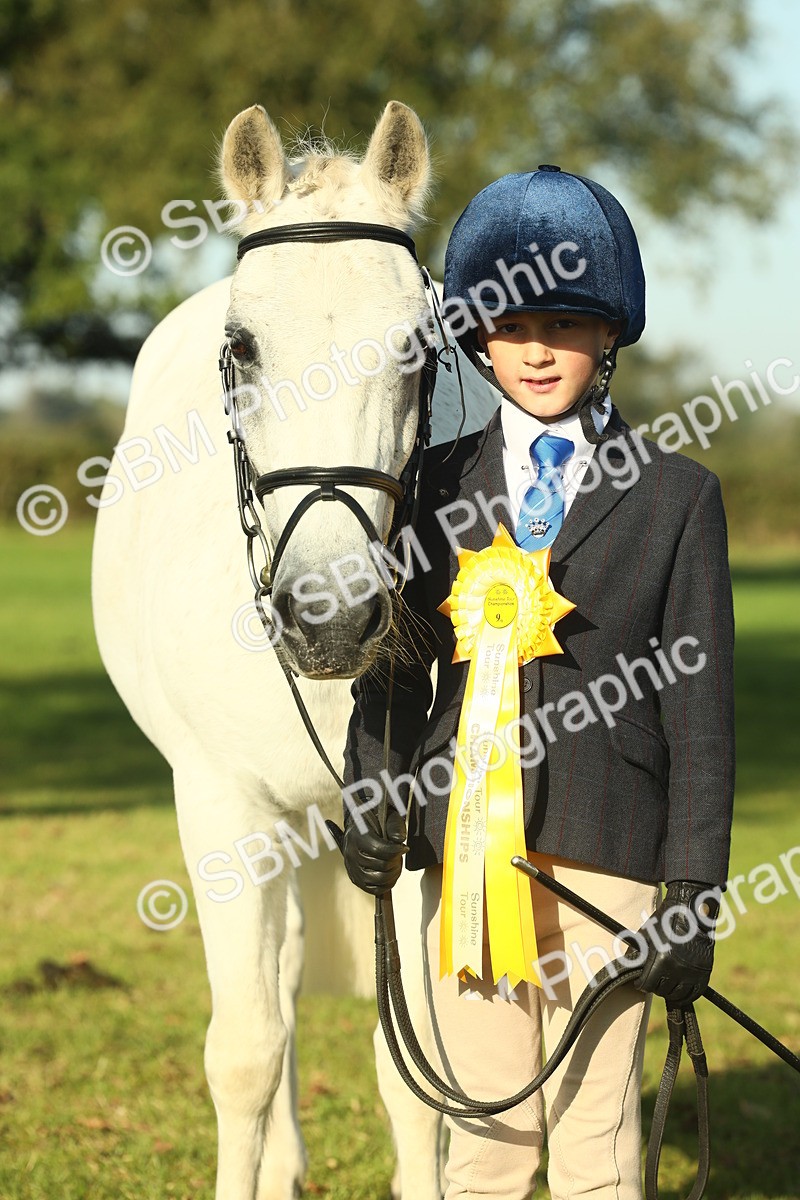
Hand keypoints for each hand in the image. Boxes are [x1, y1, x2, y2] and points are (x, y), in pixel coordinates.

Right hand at [326, 808, 407, 895]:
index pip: (378, 849)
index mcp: (357, 836)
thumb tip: (399, 840)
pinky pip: (373, 889)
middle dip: (396, 861)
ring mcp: (352, 868)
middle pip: (381, 865)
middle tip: (400, 855)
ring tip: (396, 864)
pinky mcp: (355, 879)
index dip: (395, 850)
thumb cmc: (377, 823)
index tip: (404, 848)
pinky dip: (386, 885)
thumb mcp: (387, 817)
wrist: (362, 829)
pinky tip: (391, 874)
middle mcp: (351, 853)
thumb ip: (395, 826)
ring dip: (393, 874)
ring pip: (378, 879)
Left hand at [630, 880, 719, 1007]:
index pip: (648, 985)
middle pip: (662, 991)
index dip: (641, 985)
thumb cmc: (665, 920)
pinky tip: (680, 993)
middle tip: (653, 982)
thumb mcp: (646, 935)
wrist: (690, 911)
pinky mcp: (704, 971)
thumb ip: (639, 954)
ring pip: (678, 995)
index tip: (640, 983)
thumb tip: (630, 968)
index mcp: (661, 960)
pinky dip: (686, 995)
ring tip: (665, 986)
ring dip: (669, 992)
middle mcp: (677, 969)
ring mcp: (692, 972)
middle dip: (655, 987)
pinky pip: (695, 993)